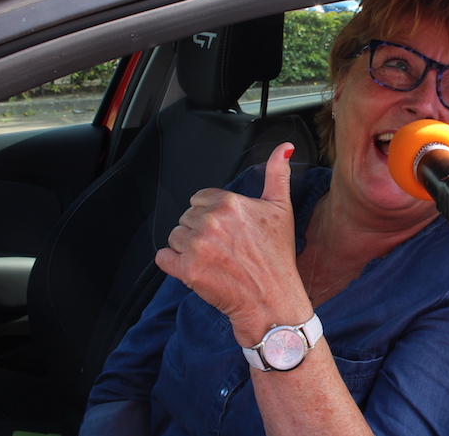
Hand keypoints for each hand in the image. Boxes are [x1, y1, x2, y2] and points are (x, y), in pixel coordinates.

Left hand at [155, 143, 308, 342]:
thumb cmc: (278, 258)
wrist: (272, 300)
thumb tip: (285, 148)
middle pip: (186, 217)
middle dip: (201, 231)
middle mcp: (211, 221)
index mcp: (230, 203)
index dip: (212, 214)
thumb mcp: (282, 209)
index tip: (228, 230)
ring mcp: (197, 246)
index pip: (200, 198)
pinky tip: (196, 268)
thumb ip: (278, 174)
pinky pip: (163, 257)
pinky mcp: (187, 270)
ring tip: (213, 259)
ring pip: (175, 236)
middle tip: (224, 247)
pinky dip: (173, 263)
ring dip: (188, 248)